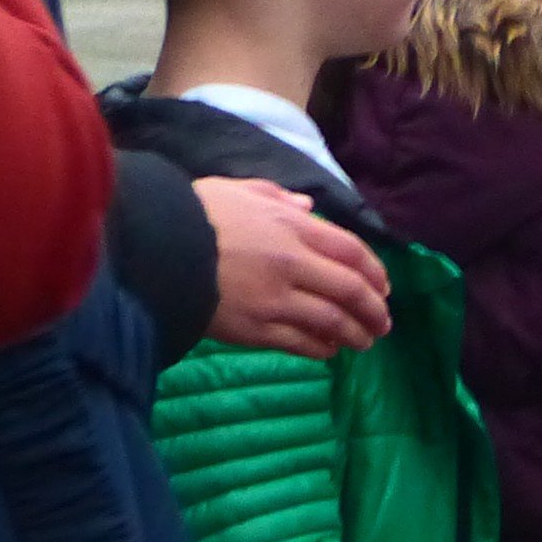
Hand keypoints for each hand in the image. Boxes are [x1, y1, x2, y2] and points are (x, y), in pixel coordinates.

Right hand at [195, 178, 391, 357]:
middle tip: (383, 323)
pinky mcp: (254, 329)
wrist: (156, 250)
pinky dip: (320, 348)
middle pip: (349, 289)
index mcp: (293, 228)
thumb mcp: (242, 191)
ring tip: (365, 342)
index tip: (385, 288)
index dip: (374, 272)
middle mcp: (293, 264)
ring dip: (354, 333)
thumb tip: (308, 209)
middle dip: (373, 309)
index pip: (351, 251)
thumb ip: (279, 198)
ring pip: (330, 320)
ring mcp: (275, 300)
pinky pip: (298, 342)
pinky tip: (329, 351)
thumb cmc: (197, 214)